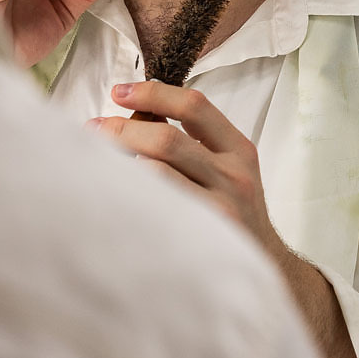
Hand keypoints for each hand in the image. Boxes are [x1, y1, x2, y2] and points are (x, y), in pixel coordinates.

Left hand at [89, 80, 277, 250]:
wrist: (263, 264)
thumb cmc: (234, 212)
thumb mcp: (228, 169)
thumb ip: (193, 142)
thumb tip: (135, 115)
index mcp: (238, 149)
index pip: (194, 106)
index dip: (152, 93)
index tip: (119, 93)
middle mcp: (232, 176)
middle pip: (167, 140)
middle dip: (122, 130)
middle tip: (95, 130)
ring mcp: (218, 209)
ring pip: (156, 175)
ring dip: (120, 163)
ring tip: (98, 162)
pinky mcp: (201, 238)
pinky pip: (154, 209)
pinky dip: (128, 195)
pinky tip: (112, 194)